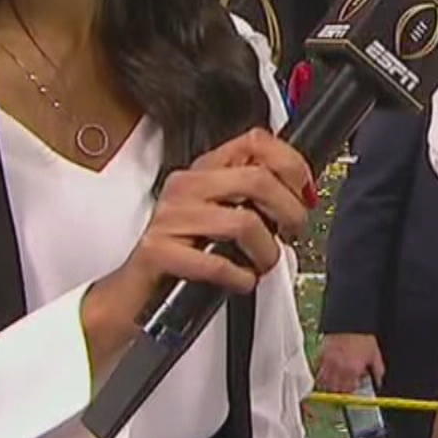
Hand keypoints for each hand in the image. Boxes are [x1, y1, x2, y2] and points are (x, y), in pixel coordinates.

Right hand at [82, 128, 311, 367]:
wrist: (133, 296)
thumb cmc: (183, 256)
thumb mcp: (220, 218)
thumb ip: (253, 200)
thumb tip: (300, 197)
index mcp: (204, 171)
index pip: (255, 141)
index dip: (290, 163)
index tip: (304, 192)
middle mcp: (186, 187)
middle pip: (257, 179)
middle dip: (289, 211)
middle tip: (292, 234)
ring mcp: (170, 217)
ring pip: (243, 222)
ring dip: (266, 252)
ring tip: (262, 265)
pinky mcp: (158, 251)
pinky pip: (216, 263)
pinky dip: (239, 278)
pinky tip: (240, 281)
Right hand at [317, 333, 385, 393]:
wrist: (350, 322)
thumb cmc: (363, 337)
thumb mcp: (375, 354)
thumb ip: (378, 371)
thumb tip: (378, 383)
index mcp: (353, 370)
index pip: (349, 390)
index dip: (351, 390)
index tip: (353, 388)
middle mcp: (339, 369)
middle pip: (335, 389)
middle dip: (339, 390)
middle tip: (344, 387)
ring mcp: (328, 363)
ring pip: (324, 383)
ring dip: (329, 386)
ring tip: (334, 384)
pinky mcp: (320, 356)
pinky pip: (317, 372)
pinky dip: (321, 376)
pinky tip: (326, 376)